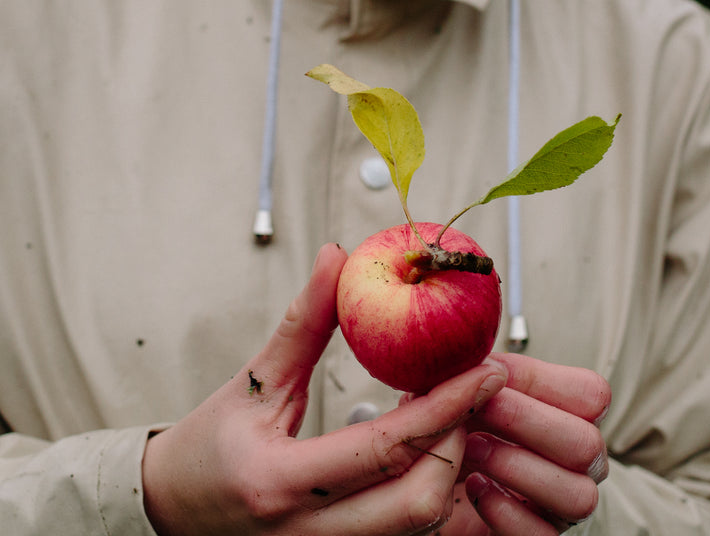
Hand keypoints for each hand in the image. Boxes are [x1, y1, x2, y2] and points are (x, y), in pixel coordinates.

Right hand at [142, 243, 508, 535]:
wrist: (166, 515)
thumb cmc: (205, 450)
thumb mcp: (252, 382)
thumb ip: (303, 323)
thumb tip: (338, 258)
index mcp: (280, 482)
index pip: (385, 447)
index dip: (445, 406)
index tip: (485, 370)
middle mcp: (308, 534)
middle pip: (418, 504)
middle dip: (457, 445)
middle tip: (467, 395)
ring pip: (418, 529)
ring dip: (448, 472)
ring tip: (450, 417)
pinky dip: (428, 497)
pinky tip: (429, 454)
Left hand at [434, 354, 610, 534]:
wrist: (428, 477)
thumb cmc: (454, 425)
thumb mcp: (461, 388)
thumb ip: (476, 371)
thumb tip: (487, 364)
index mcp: (569, 416)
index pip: (593, 395)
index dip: (546, 382)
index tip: (497, 376)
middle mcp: (576, 463)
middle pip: (587, 445)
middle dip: (529, 423)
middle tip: (482, 410)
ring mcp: (561, 505)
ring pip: (577, 496)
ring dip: (517, 467)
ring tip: (472, 450)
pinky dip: (505, 511)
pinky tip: (474, 487)